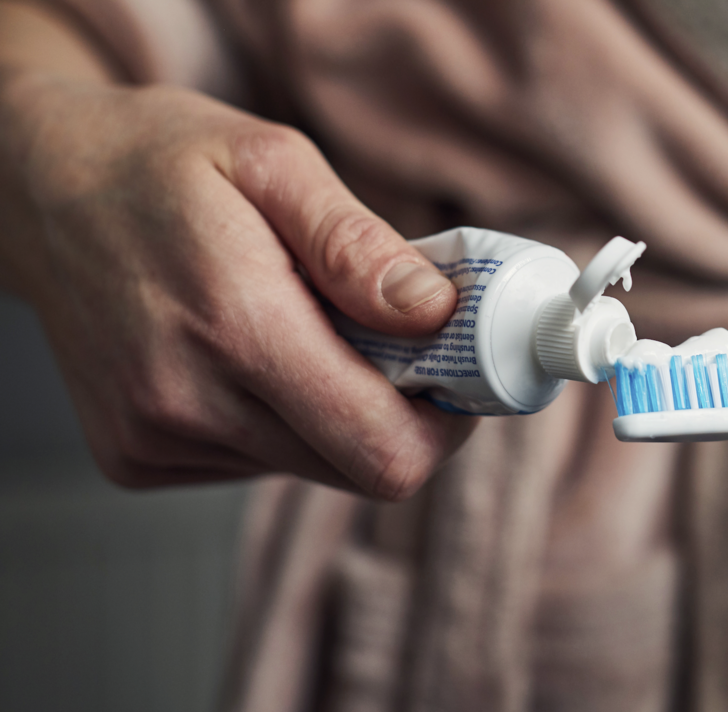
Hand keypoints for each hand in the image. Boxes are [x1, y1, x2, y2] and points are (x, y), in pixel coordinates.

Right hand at [0, 72, 471, 497]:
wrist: (40, 189)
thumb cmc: (159, 162)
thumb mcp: (272, 162)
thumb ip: (358, 246)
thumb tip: (435, 315)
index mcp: (236, 325)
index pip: (381, 447)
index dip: (445, 427)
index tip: (459, 378)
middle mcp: (187, 402)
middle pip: (356, 469)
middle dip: (400, 414)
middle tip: (397, 344)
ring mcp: (155, 438)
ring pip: (309, 467)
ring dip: (336, 412)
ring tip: (307, 331)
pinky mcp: (137, 456)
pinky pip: (255, 462)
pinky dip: (280, 419)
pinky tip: (249, 357)